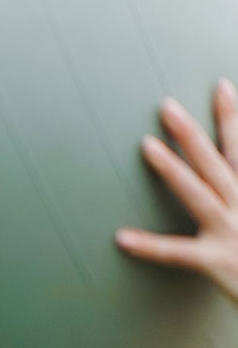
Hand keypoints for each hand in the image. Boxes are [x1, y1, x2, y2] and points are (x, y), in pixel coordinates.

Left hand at [119, 80, 237, 303]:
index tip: (221, 85)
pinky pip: (177, 254)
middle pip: (217, 160)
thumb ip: (237, 186)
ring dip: (171, 168)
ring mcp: (230, 231)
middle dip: (192, 132)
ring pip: (197, 193)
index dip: (232, 115)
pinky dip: (149, 246)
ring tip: (145, 146)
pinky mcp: (216, 262)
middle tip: (166, 106)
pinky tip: (121, 237)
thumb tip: (229, 174)